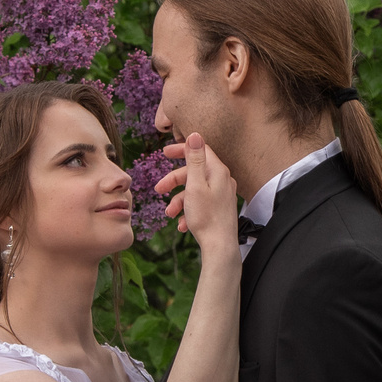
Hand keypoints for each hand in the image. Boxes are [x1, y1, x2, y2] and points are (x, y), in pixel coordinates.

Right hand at [153, 132, 239, 251]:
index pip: (199, 150)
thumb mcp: (195, 185)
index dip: (181, 149)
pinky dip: (188, 211)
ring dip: (179, 201)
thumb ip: (195, 159)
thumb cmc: (207, 217)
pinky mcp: (219, 207)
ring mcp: (221, 194)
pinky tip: (182, 224)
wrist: (220, 246)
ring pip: (194, 190)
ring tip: (170, 213)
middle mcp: (222, 180)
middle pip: (193, 172)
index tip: (165, 153)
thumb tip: (195, 134)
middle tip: (159, 189)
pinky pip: (200, 203)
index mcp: (217, 171)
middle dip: (174, 181)